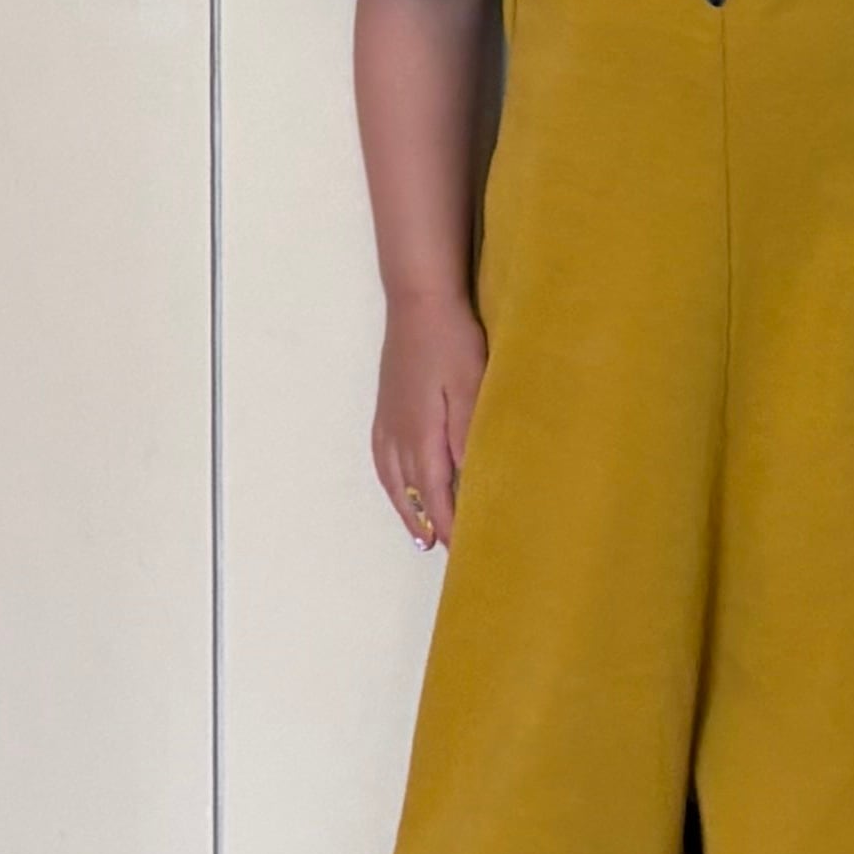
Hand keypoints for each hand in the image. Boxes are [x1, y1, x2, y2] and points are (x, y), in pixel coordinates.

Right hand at [372, 287, 485, 549]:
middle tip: (442, 552)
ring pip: (393, 479)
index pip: (437, 494)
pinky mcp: (386, 407)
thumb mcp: (471, 386)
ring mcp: (388, 421)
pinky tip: (398, 484)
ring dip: (406, 509)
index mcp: (422, 435)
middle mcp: (398, 435)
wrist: (418, 302)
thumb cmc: (452, 341)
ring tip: (419, 532)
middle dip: (427, 524)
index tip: (463, 550)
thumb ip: (467, 433)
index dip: (449, 525)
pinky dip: (391, 483)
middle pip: (411, 494)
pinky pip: (382, 460)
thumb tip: (466, 478)